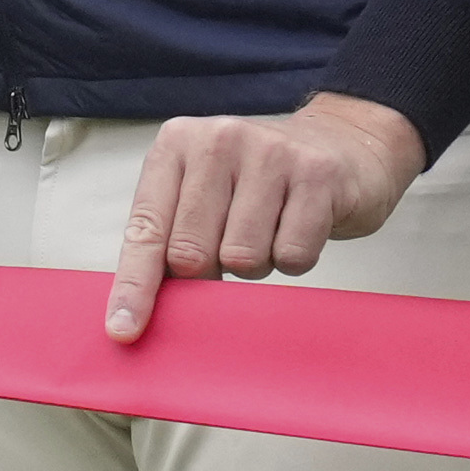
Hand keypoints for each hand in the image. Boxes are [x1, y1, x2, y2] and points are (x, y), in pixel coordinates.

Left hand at [105, 93, 426, 340]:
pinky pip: (292, 254)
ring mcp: (271, 153)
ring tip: (269, 229)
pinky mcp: (318, 175)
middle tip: (230, 245)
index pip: (145, 230)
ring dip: (256, 263)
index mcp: (175, 144)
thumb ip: (168, 236)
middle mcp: (218, 140)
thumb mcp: (202, 192)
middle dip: (208, 271)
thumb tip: (138, 311)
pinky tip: (299, 226)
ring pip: (242, 257)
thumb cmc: (259, 181)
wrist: (346, 143)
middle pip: (191, 251)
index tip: (123, 329)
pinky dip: (295, 258)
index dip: (135, 286)